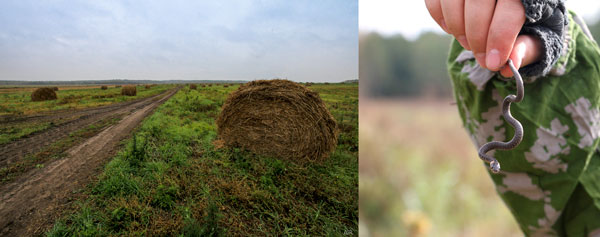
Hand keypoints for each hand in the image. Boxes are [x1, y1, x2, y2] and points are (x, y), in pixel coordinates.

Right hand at [424, 0, 541, 76]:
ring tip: (469, 43)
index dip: (500, 39)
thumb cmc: (533, 17)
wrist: (515, 3)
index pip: (510, 11)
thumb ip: (530, 47)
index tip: (493, 63)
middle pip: (479, 6)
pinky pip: (434, 2)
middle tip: (482, 58)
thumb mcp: (542, 32)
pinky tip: (455, 29)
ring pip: (453, 2)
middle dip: (477, 38)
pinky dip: (441, 19)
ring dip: (458, 30)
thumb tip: (512, 63)